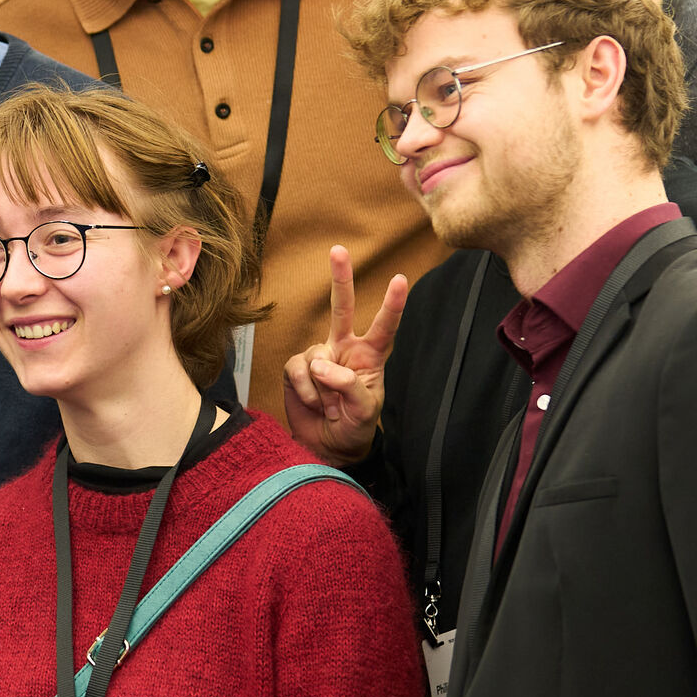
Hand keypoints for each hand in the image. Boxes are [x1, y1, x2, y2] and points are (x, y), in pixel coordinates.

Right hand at [280, 246, 406, 465]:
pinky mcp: (296, 368)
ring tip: (328, 406)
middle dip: (340, 278)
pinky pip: (298, 369)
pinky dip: (306, 390)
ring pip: (316, 354)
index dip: (391, 305)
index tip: (400, 280)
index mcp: (369, 356)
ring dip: (322, 386)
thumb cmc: (354, 426)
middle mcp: (343, 349)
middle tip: (338, 249)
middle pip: (342, 308)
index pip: (383, 327)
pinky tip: (312, 402)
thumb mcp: (365, 409)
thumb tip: (323, 364)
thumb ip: (350, 385)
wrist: (327, 446)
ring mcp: (318, 357)